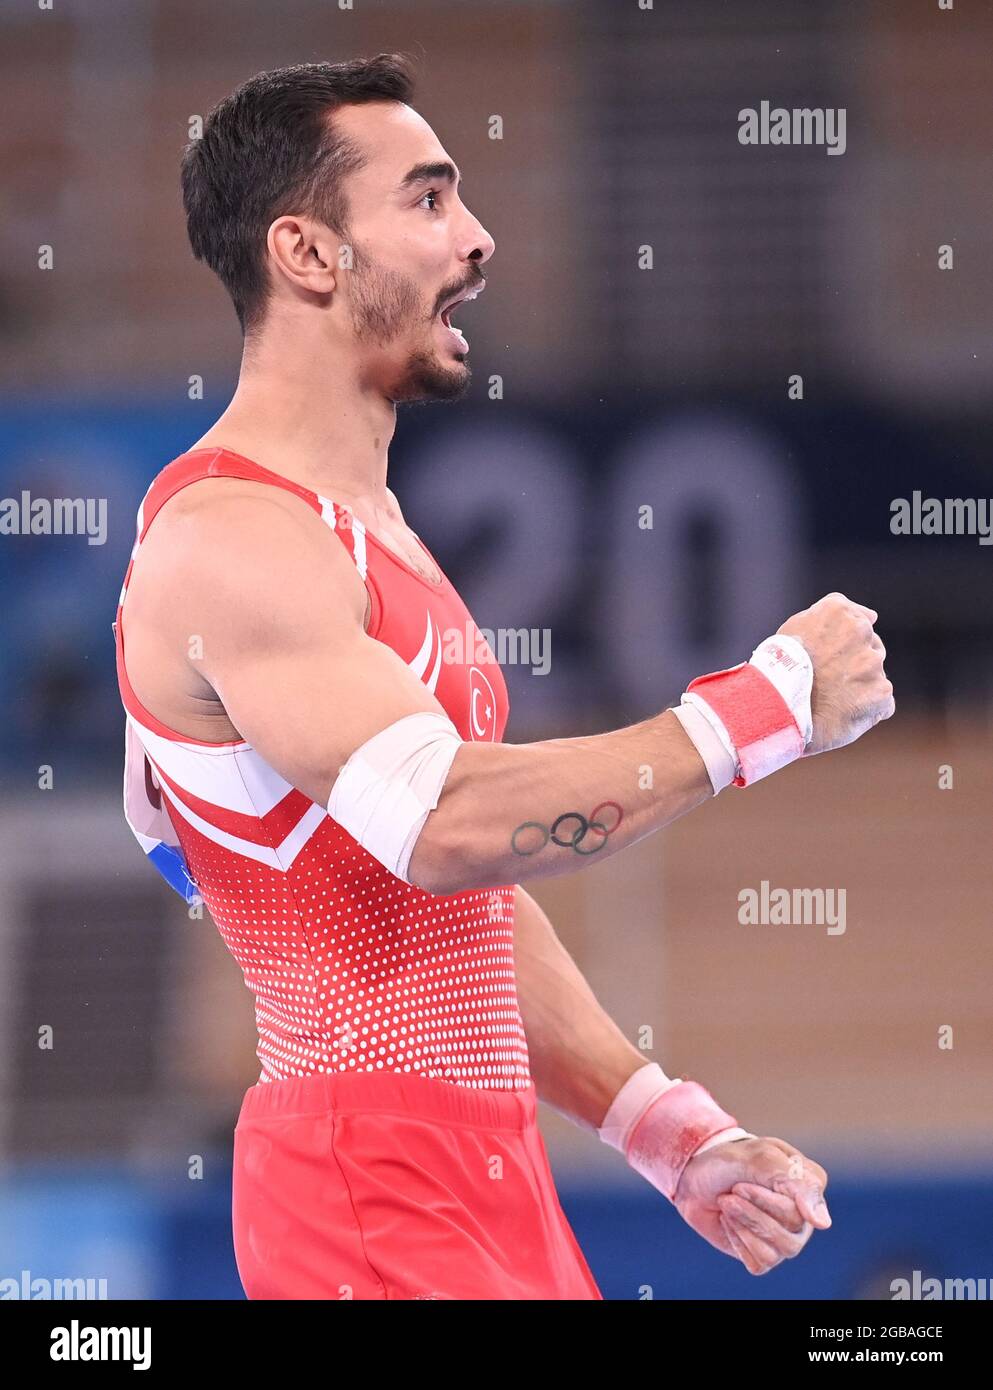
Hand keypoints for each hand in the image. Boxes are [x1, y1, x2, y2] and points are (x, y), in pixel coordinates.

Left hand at [673, 1135, 830, 1274]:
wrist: (696, 1175)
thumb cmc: (732, 1160)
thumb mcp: (761, 1158)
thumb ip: (796, 1183)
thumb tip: (823, 1223)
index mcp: (809, 1186)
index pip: (804, 1207)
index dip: (769, 1201)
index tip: (741, 1186)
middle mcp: (802, 1216)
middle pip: (790, 1232)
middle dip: (752, 1208)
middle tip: (734, 1189)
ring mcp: (784, 1237)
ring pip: (776, 1251)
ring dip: (744, 1224)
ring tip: (728, 1203)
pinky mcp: (763, 1254)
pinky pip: (759, 1262)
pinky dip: (738, 1240)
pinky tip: (730, 1221)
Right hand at [777, 592, 894, 755]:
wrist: (779, 707)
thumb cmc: (781, 668)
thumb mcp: (797, 626)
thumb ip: (834, 612)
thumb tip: (873, 616)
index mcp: (839, 612)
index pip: (858, 623)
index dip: (842, 645)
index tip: (825, 660)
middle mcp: (861, 632)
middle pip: (871, 648)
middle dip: (855, 665)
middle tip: (827, 682)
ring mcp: (874, 664)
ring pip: (875, 676)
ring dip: (860, 687)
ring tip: (832, 700)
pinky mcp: (881, 693)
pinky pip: (883, 704)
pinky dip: (868, 710)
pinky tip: (844, 714)